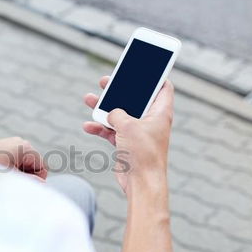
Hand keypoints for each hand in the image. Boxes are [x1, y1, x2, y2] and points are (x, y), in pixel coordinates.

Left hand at [0, 137, 47, 180]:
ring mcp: (12, 143)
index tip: (23, 187)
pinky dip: (9, 169)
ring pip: (23, 165)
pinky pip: (14, 161)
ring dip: (16, 173)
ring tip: (3, 178)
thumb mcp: (11, 177)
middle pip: (33, 165)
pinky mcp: (3, 147)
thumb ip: (29, 181)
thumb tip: (42, 184)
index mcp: (26, 148)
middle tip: (11, 183)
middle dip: (25, 176)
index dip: (36, 180)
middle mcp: (21, 142)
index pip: (42, 167)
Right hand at [83, 76, 173, 194]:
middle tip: (106, 81)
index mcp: (160, 112)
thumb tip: (110, 112)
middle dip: (119, 90)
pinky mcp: (127, 144)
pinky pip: (112, 131)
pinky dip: (100, 128)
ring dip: (104, 108)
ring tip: (89, 99)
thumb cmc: (143, 154)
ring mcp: (138, 133)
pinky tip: (88, 126)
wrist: (141, 183)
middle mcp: (151, 121)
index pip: (162, 87)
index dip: (154, 76)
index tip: (143, 67)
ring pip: (119, 114)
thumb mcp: (127, 125)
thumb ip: (117, 113)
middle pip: (135, 98)